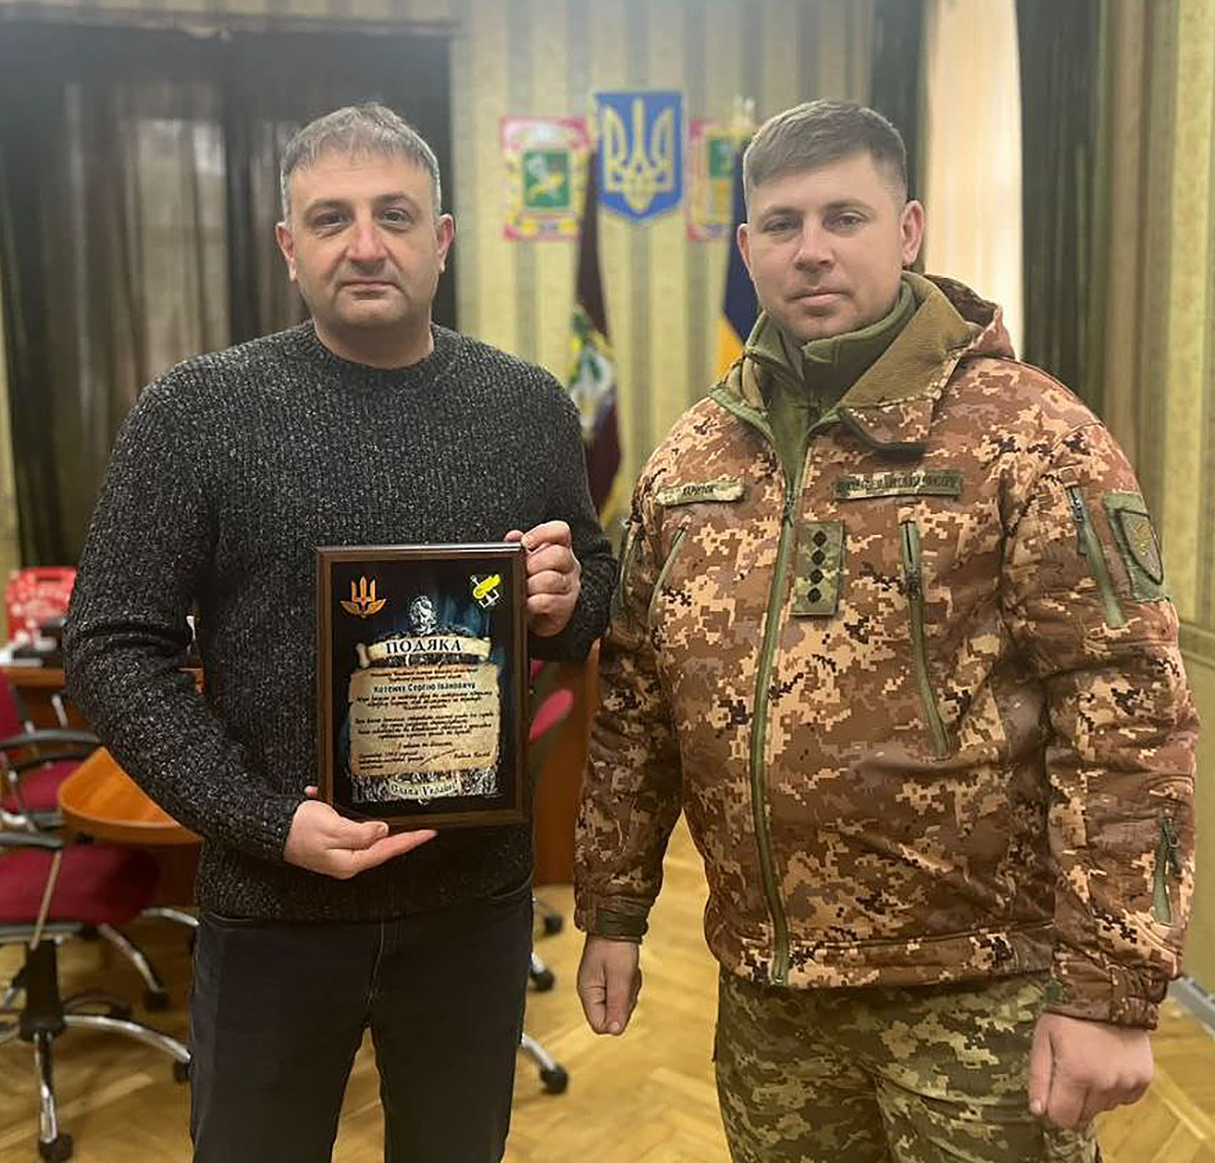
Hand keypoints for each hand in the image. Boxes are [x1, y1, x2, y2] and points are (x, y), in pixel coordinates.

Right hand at [285, 787, 434, 878]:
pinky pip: (348, 826)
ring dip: (372, 818)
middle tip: (420, 820)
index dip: (412, 839)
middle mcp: (346, 859)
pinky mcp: (330, 841)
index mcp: (350, 861)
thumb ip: (362, 832)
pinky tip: (337, 801)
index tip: (430, 831)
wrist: (267, 826)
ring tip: (391, 810)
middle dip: (399, 830)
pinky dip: (346, 812)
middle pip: (381, 844)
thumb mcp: (333, 827)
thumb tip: (383, 830)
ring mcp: (338, 851)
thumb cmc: (296, 828)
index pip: (389, 849)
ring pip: (367, 834)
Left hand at [504, 521, 580, 636]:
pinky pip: (550, 602)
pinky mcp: (565, 607)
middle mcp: (569, 565)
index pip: (560, 531)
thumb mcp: (524, 563)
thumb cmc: (532, 585)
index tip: (525, 543)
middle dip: (533, 563)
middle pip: (558, 554)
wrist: (538, 616)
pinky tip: (528, 602)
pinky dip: (535, 602)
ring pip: (552, 579)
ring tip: (523, 589)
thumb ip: (518, 548)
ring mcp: (570, 586)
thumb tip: (514, 536)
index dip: (543, 533)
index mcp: (560, 548)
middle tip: (522, 572)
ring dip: (531, 584)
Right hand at [577, 935, 641, 1034]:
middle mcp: (590, 991)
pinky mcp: (607, 979)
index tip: (625, 997)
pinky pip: (622, 992)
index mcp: (588, 993)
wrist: (615, 920)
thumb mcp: (620, 977)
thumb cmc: (616, 945)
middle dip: (625, 1002)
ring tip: (629, 971)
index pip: (600, 1025)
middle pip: (612, 1016)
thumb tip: (615, 1031)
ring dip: (629, 991)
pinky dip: (629, 983)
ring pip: (619, 1004)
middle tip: (628, 980)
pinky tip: (629, 969)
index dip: (617, 1018)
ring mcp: (599, 985)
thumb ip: (617, 1004)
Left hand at [1028, 1012, 1153, 1128]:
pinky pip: (1125, 1098)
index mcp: (1076, 1074)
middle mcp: (1105, 1083)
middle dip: (1074, 1100)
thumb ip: (1039, 1078)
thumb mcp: (1043, 1039)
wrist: (1108, 993)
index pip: (1063, 1119)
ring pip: (1104, 1107)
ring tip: (1090, 1061)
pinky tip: (1108, 1063)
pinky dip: (1115, 1087)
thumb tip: (1038, 1111)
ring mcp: (1127, 1082)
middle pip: (1084, 1116)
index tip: (1053, 1093)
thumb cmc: (1068, 1014)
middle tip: (1071, 1069)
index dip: (1054, 1108)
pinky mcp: (1143, 1079)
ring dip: (1095, 1092)